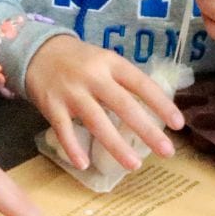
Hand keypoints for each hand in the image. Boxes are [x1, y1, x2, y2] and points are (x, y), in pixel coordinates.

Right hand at [24, 35, 182, 173]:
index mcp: (110, 63)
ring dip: (116, 145)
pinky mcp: (51, 105)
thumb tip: (153, 110)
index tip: (178, 124)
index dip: (160, 103)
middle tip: (167, 151)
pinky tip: (84, 164)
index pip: (140, 83)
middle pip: (123, 105)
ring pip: (96, 121)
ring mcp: (71, 91)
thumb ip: (123, 81)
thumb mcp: (104, 60)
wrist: (37, 50)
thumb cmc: (79, 60)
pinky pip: (63, 130)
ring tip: (134, 165)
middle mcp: (93, 76)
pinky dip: (73, 147)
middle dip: (146, 130)